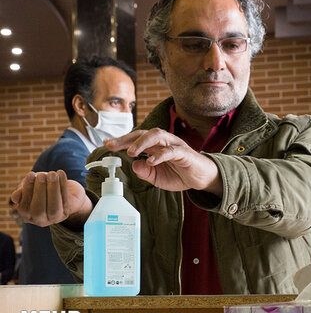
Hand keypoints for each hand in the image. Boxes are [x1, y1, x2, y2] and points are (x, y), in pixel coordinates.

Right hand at [11, 170, 92, 227]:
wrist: (67, 192)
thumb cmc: (44, 188)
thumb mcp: (31, 187)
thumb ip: (22, 191)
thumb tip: (14, 198)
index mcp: (27, 216)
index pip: (24, 207)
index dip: (27, 191)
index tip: (31, 175)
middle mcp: (40, 220)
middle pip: (38, 210)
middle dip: (39, 191)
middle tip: (42, 175)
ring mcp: (55, 218)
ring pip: (53, 207)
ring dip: (52, 189)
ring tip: (52, 174)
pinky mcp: (68, 212)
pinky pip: (66, 199)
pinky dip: (63, 185)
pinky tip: (60, 173)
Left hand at [104, 129, 222, 195]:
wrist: (203, 178)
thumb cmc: (181, 174)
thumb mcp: (158, 178)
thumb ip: (145, 173)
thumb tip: (133, 165)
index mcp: (156, 146)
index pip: (136, 139)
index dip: (121, 140)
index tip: (107, 144)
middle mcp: (165, 142)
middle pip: (144, 133)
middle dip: (127, 138)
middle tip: (113, 146)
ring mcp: (175, 145)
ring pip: (157, 135)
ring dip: (142, 142)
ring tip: (131, 152)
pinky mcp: (185, 153)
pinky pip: (171, 150)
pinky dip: (160, 155)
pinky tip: (151, 161)